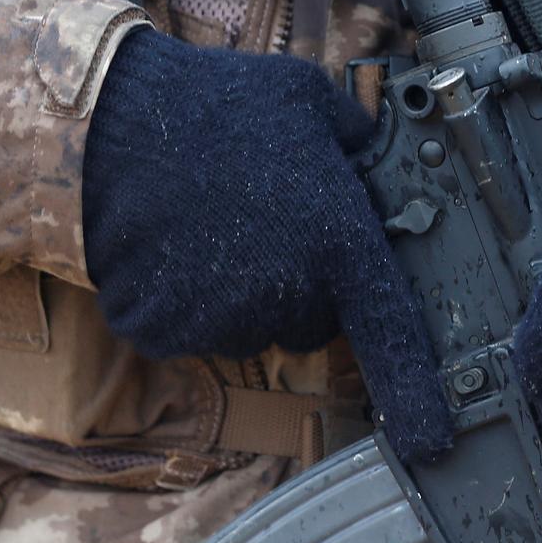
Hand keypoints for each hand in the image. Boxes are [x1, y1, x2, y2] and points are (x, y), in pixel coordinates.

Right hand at [81, 27, 451, 459]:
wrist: (109, 122)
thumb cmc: (218, 104)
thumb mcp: (311, 102)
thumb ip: (355, 143)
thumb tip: (372, 159)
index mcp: (338, 242)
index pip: (391, 335)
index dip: (416, 392)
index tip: (431, 440)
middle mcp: (287, 296)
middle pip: (311, 318)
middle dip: (299, 280)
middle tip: (264, 215)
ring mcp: (221, 321)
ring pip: (249, 324)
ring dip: (238, 287)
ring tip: (207, 217)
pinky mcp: (162, 331)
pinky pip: (189, 327)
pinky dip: (181, 297)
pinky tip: (168, 242)